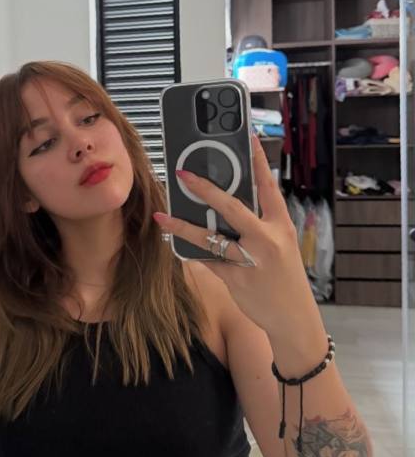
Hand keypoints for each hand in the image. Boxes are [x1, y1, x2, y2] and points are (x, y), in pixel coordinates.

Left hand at [153, 134, 317, 334]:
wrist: (294, 318)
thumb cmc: (284, 278)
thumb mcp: (280, 246)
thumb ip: (258, 225)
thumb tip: (225, 206)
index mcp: (280, 225)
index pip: (268, 187)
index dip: (258, 161)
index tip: (248, 137)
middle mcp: (267, 239)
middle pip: (232, 208)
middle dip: (206, 190)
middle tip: (184, 175)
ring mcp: (250, 260)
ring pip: (211, 237)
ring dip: (183, 226)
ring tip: (162, 216)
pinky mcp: (236, 279)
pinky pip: (207, 261)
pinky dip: (190, 253)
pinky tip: (174, 244)